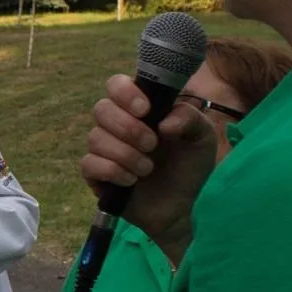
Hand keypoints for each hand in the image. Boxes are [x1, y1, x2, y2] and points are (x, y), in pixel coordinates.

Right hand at [80, 74, 217, 245]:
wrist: (181, 206)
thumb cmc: (188, 167)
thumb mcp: (202, 138)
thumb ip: (190, 119)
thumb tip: (164, 123)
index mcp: (139, 108)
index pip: (116, 84)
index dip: (125, 93)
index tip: (145, 110)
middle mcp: (117, 124)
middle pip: (102, 109)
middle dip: (128, 128)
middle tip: (152, 145)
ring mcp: (103, 148)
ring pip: (96, 137)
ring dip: (125, 154)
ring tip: (147, 169)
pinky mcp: (95, 173)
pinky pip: (89, 164)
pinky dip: (113, 171)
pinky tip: (131, 181)